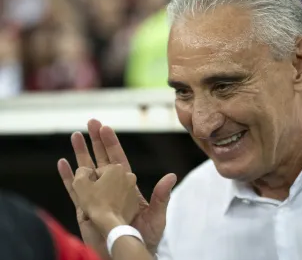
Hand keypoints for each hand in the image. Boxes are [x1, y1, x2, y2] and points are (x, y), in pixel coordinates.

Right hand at [58, 119, 176, 255]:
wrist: (130, 250)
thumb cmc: (146, 236)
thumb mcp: (156, 215)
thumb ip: (161, 196)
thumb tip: (171, 176)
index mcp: (127, 186)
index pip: (118, 160)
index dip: (112, 144)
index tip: (106, 128)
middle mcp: (111, 188)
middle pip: (101, 159)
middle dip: (96, 141)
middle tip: (90, 122)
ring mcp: (97, 197)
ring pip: (86, 170)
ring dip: (81, 153)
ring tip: (74, 136)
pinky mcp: (86, 208)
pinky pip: (74, 189)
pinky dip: (68, 176)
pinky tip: (63, 163)